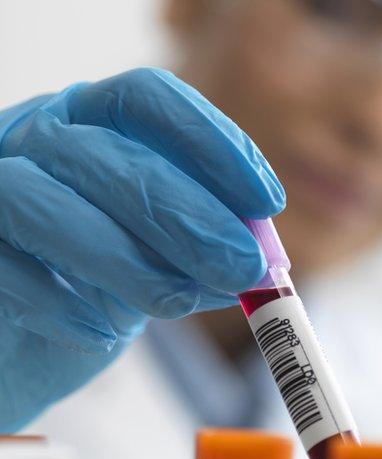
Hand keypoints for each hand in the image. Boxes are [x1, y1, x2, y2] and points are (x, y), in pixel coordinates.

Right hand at [0, 68, 284, 429]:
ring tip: (179, 304)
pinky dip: (60, 302)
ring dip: (127, 257)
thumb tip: (264, 261)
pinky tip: (101, 334)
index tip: (266, 201)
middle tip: (242, 267)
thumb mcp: (165, 262)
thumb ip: (207, 252)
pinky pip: (0, 264)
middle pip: (111, 153)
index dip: (213, 142)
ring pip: (42, 198)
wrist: (19, 347)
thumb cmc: (97, 287)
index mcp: (95, 122)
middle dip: (189, 214)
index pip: (151, 99)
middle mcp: (38, 136)